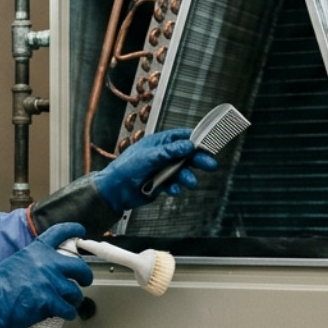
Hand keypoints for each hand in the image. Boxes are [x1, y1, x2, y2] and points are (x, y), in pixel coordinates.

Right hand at [0, 223, 93, 327]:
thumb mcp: (18, 261)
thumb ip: (36, 260)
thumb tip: (50, 266)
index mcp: (37, 250)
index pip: (59, 232)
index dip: (73, 230)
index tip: (80, 231)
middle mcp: (47, 263)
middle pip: (79, 267)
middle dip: (86, 276)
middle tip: (85, 280)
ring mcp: (50, 283)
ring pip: (75, 291)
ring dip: (74, 298)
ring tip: (70, 302)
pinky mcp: (49, 302)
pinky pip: (68, 309)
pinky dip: (68, 313)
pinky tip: (66, 313)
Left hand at [93, 129, 219, 211]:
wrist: (115, 190)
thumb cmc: (127, 167)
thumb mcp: (150, 156)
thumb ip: (171, 151)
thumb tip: (189, 145)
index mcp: (160, 142)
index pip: (182, 137)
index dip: (197, 140)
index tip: (209, 144)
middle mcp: (163, 155)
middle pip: (186, 155)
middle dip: (198, 160)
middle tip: (211, 165)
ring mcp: (162, 169)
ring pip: (182, 171)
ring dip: (187, 177)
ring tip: (191, 183)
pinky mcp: (161, 184)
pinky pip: (174, 184)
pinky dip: (175, 187)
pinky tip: (173, 189)